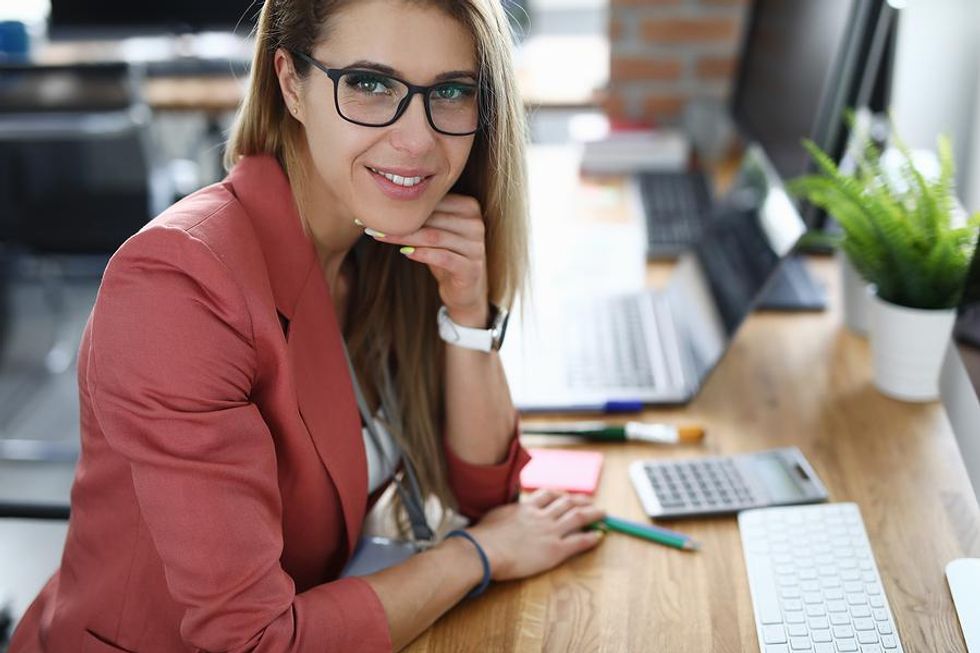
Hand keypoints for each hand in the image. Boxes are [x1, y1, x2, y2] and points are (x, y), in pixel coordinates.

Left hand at [367, 194, 488, 326]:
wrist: (465, 290)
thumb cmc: (446, 255)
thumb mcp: (435, 232)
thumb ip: (420, 217)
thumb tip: (381, 203)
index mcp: (469, 207)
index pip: (432, 201)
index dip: (403, 204)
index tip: (374, 209)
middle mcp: (476, 224)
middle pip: (431, 218)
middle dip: (399, 221)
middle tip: (370, 223)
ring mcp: (476, 246)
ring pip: (433, 237)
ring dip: (403, 237)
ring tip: (379, 236)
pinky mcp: (471, 268)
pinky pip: (442, 257)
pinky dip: (421, 254)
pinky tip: (404, 252)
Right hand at [463, 489, 605, 580]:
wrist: (485, 550)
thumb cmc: (484, 536)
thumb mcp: (495, 515)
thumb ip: (505, 512)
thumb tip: (504, 514)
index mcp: (526, 507)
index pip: (548, 495)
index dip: (560, 494)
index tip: (566, 495)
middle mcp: (542, 516)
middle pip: (567, 503)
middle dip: (580, 501)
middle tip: (589, 501)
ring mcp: (550, 532)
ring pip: (578, 517)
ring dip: (592, 514)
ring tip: (602, 513)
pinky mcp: (555, 550)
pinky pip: (578, 541)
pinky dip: (591, 537)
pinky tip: (599, 536)